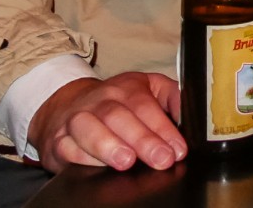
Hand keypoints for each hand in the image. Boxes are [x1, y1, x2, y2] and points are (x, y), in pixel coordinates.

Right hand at [26, 72, 185, 173]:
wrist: (67, 105)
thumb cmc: (117, 101)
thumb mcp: (148, 90)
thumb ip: (173, 99)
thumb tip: (194, 115)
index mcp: (127, 88)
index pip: (146, 106)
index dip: (163, 128)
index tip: (178, 149)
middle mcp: (101, 100)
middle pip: (120, 117)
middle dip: (143, 139)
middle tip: (161, 159)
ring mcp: (77, 118)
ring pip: (90, 128)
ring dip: (108, 145)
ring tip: (127, 161)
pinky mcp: (58, 139)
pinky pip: (67, 147)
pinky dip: (81, 157)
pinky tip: (96, 166)